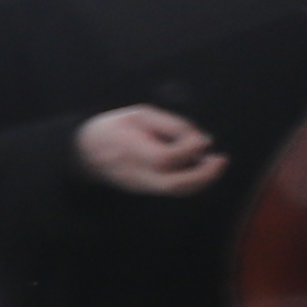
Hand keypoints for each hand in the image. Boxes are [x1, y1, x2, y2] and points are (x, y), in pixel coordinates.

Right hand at [77, 104, 226, 195]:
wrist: (85, 152)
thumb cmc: (115, 128)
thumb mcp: (139, 115)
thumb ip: (171, 125)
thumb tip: (203, 142)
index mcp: (131, 150)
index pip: (165, 158)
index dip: (190, 149)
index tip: (202, 139)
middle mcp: (136, 173)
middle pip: (174, 184)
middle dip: (203, 175)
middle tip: (221, 160)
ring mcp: (140, 185)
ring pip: (177, 191)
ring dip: (202, 180)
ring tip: (215, 163)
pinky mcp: (145, 189)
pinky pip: (173, 189)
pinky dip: (192, 181)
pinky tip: (200, 168)